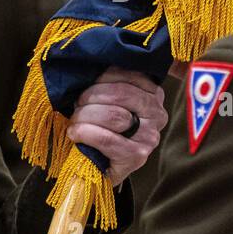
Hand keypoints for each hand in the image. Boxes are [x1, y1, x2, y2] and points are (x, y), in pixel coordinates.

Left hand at [66, 67, 168, 185]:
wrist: (96, 169)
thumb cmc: (100, 127)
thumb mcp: (108, 100)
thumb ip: (108, 83)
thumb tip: (92, 64)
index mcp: (153, 94)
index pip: (129, 74)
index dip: (102, 76)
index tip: (85, 84)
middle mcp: (158, 114)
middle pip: (121, 93)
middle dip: (91, 96)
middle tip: (75, 104)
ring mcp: (150, 137)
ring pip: (114, 115)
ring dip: (85, 115)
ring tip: (74, 120)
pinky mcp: (137, 157)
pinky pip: (107, 138)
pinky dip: (85, 133)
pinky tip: (75, 133)